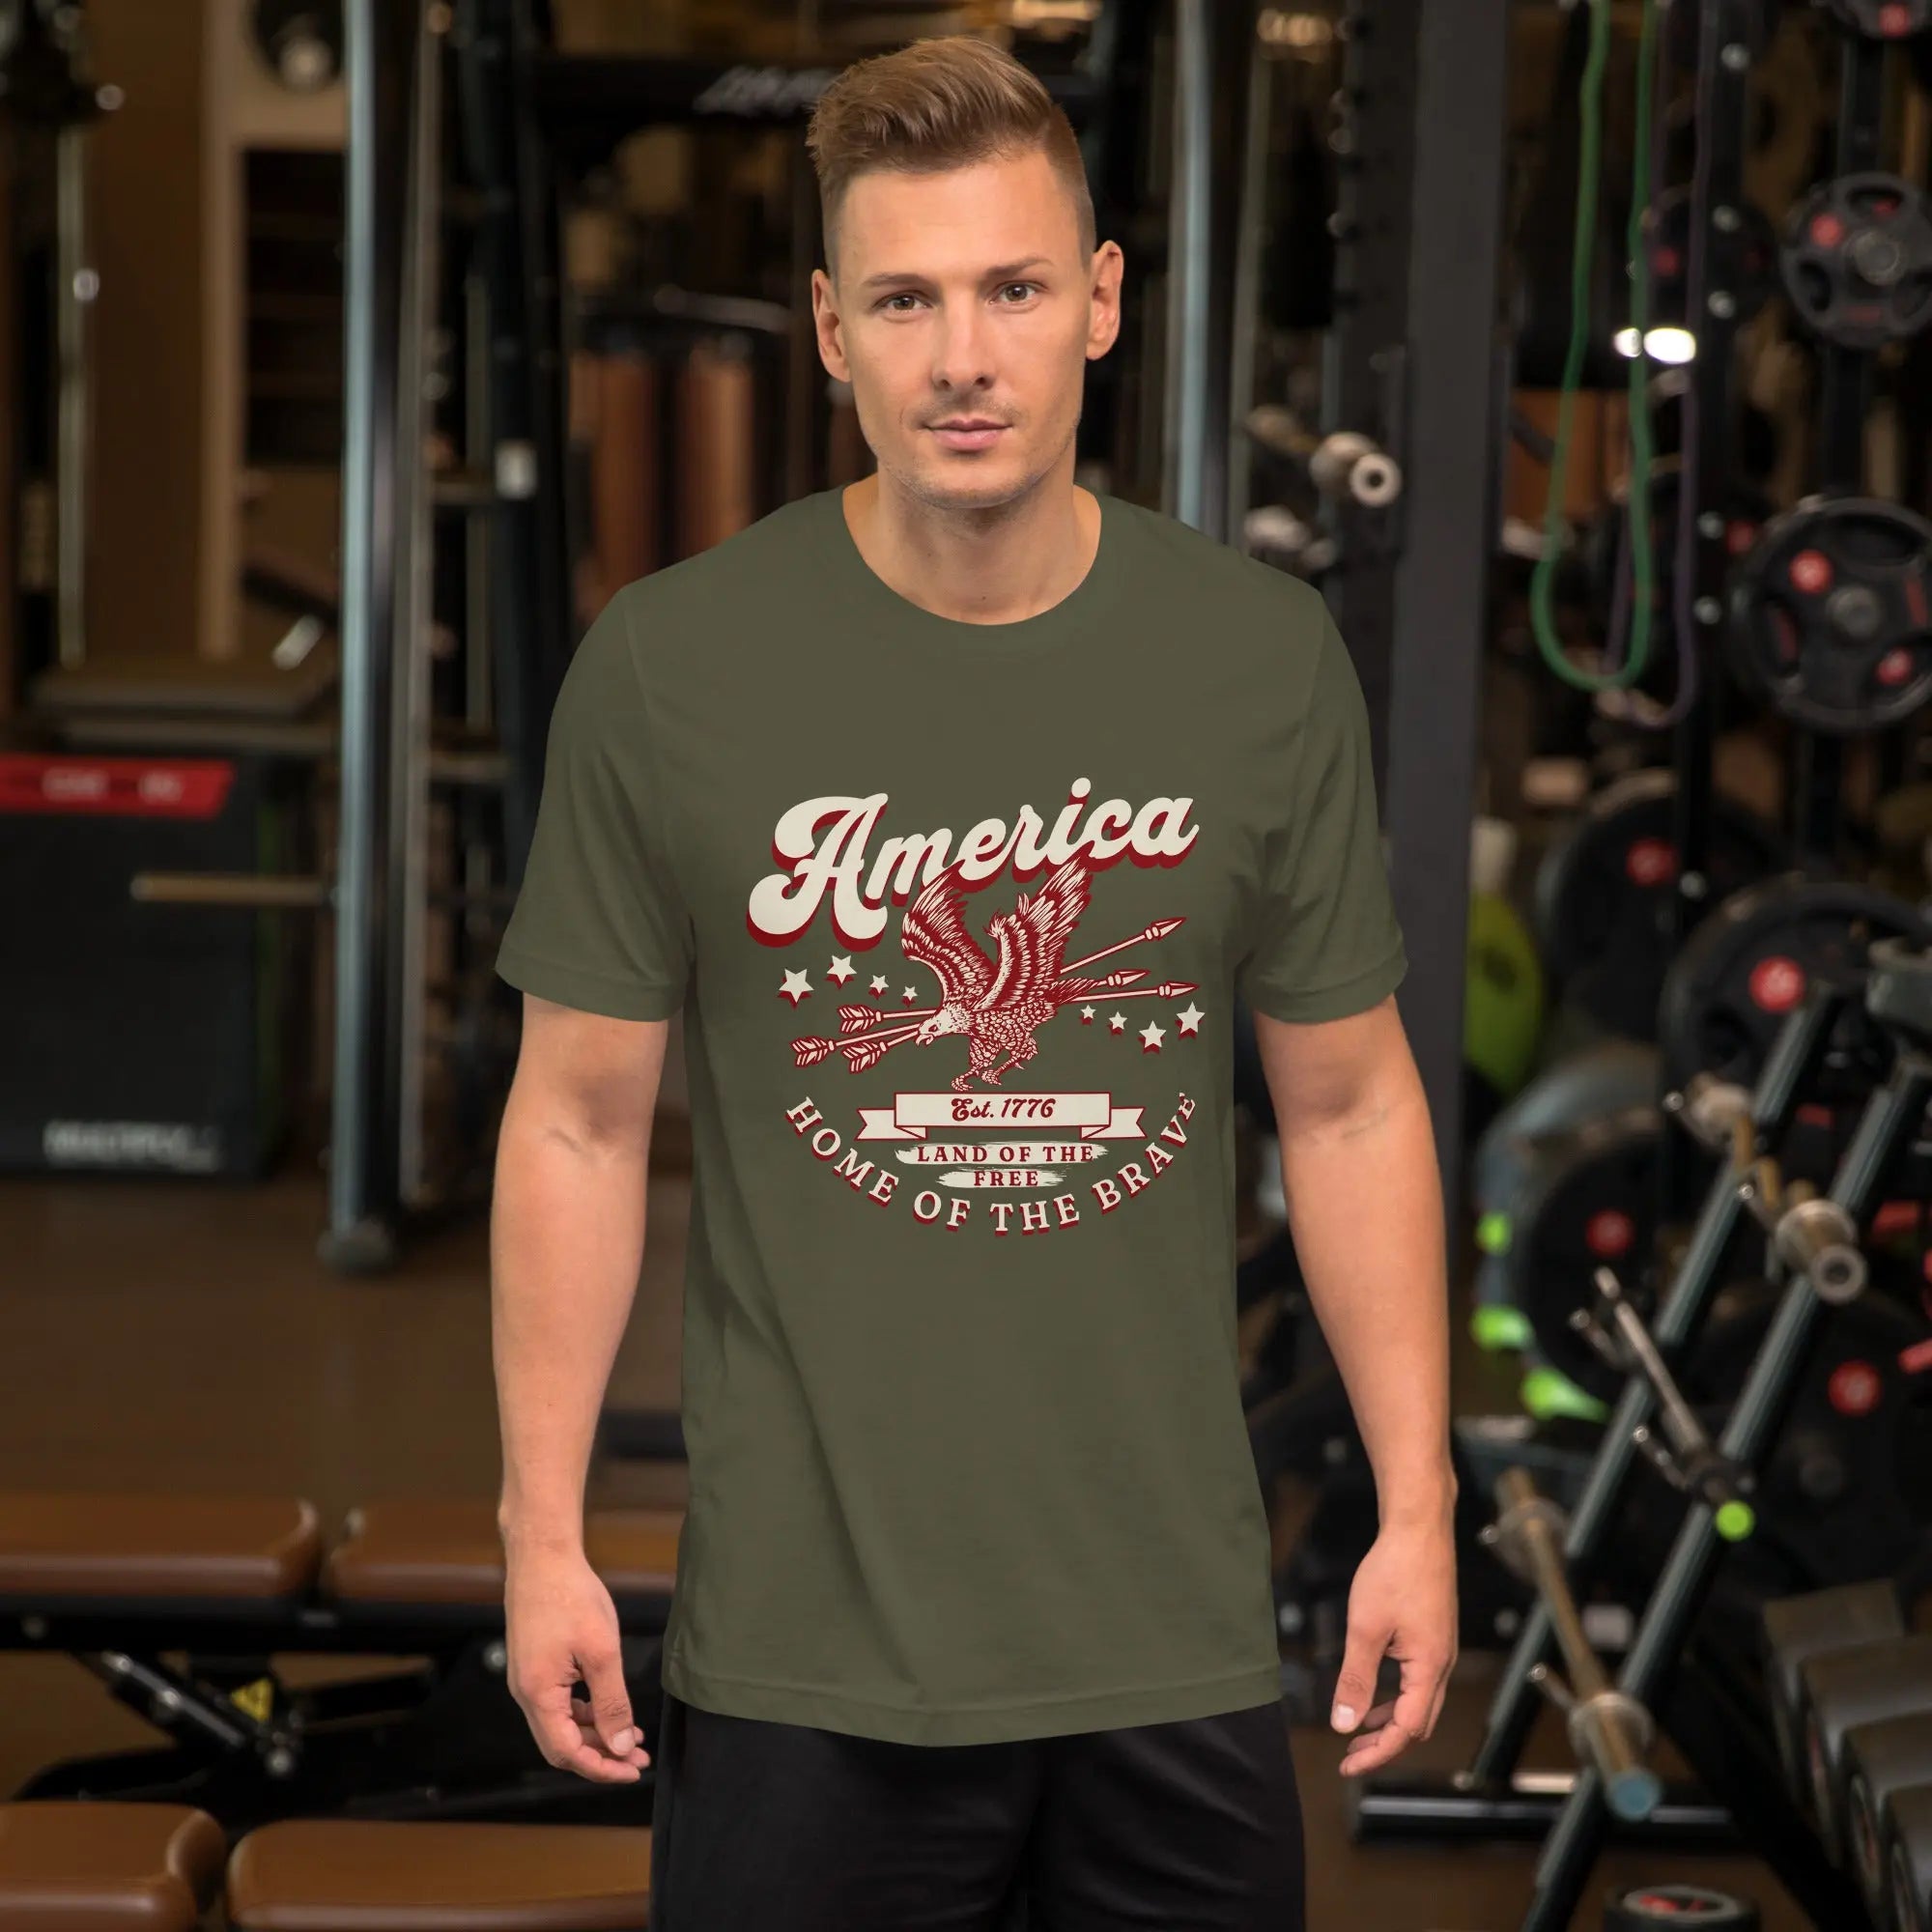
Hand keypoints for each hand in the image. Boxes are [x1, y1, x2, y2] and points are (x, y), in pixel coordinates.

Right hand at [505, 1542, 650, 1782]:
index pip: (567, 1752)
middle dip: (600, 1755)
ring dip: (595, 1733)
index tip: (631, 1770)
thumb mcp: (601, 1652)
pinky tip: (609, 1709)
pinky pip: (558, 1703)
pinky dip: (584, 1712)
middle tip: (637, 1756)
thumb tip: (619, 1746)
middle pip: (562, 1744)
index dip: (600, 1767)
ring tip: (632, 1735)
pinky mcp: (534, 1666)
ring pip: (561, 1724)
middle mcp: (526, 1694)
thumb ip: (611, 1703)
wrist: (543, 1557)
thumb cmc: (571, 1597)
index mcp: (538, 1695)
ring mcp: (528, 1680)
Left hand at [1331, 1514, 1457, 1776]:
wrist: (1419, 1529)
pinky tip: (1373, 1692)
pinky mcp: (1433, 1636)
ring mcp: (1440, 1650)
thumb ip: (1356, 1679)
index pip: (1406, 1730)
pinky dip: (1395, 1697)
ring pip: (1419, 1703)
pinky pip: (1417, 1681)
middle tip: (1350, 1755)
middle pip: (1418, 1723)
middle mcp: (1441, 1664)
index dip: (1377, 1753)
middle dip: (1385, 1744)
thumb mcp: (1366, 1628)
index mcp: (1429, 1668)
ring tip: (1358, 1730)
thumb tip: (1344, 1724)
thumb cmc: (1394, 1572)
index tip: (1347, 1765)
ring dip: (1390, 1721)